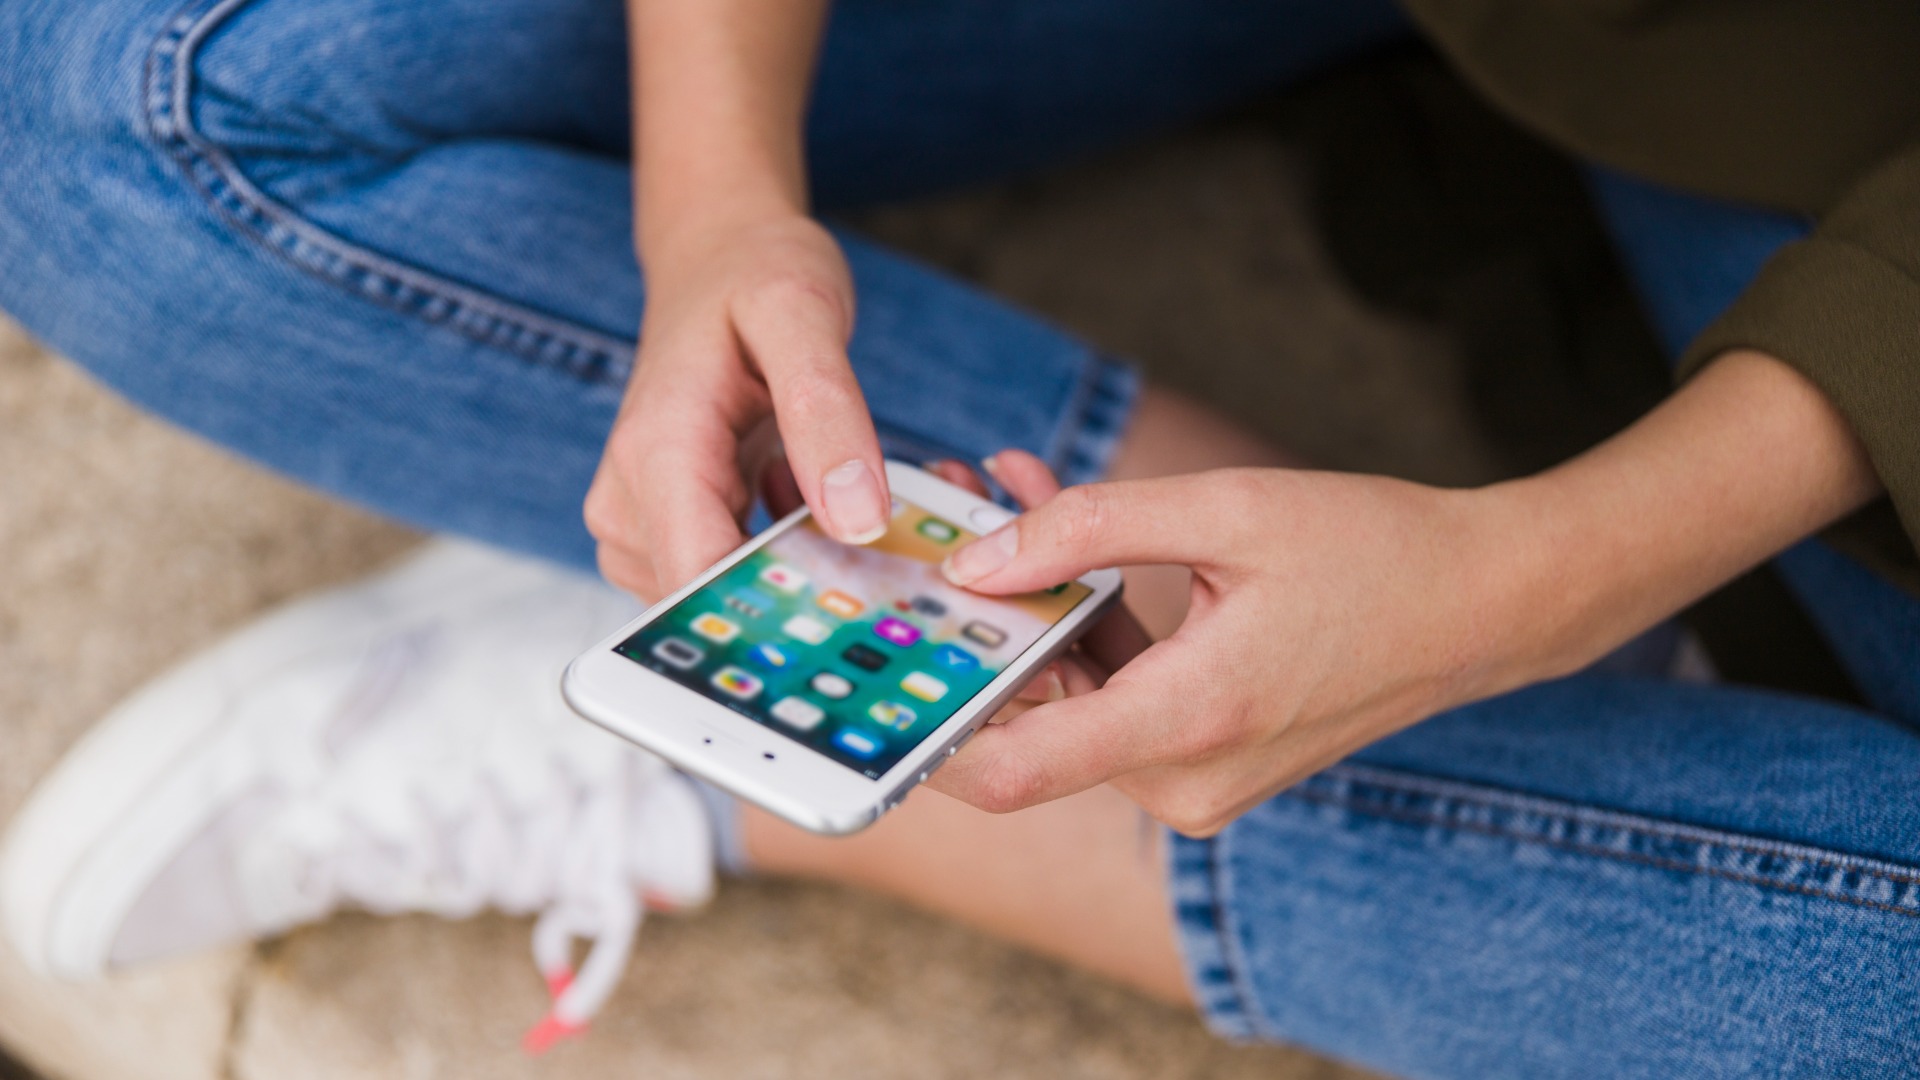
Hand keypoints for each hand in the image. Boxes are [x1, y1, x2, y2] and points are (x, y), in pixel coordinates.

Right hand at [585, 215, 889, 598]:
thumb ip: (828, 412)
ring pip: (726, 602)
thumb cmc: (754, 274)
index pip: (701, 582)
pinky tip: (822, 510)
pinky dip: (786, 558)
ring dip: (799, 575)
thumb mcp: (804, 314)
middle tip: (884, 550)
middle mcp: (630, 502)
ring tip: (848, 509)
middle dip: (802, 593)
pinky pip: (729, 580)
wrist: (715, 257)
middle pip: (715, 605)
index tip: (861, 607)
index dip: (780, 612)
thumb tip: (857, 520)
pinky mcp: (666, 530)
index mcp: (658, 453)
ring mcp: (640, 523)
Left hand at [925, 455, 1517, 836]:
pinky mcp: (1207, 758)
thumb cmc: (1372, 551)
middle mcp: (1184, 776)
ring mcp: (1196, 778)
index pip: (1011, 770)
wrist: (1482, 604)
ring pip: (1071, 699)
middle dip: (981, 616)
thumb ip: (1091, 528)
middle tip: (950, 508)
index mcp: (1188, 722)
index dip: (929, 726)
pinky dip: (1087, 622)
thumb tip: (977, 559)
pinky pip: (1117, 695)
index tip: (883, 657)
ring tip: (1007, 489)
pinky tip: (1065, 532)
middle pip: (1031, 718)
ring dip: (1034, 603)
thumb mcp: (1227, 511)